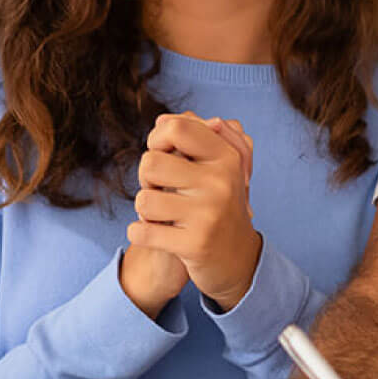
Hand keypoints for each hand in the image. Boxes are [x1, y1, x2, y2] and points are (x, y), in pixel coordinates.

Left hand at [126, 112, 261, 310]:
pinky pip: (141, 232)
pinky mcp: (195, 245)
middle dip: (147, 179)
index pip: (177, 127)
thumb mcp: (218, 166)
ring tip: (164, 215)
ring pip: (144, 199)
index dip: (157, 139)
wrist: (237, 259)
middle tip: (163, 191)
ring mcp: (209, 214)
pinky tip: (158, 235)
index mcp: (227, 157)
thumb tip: (162, 120)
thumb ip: (195, 136)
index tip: (162, 154)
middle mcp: (221, 182)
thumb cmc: (217, 204)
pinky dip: (140, 234)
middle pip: (150, 162)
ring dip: (145, 210)